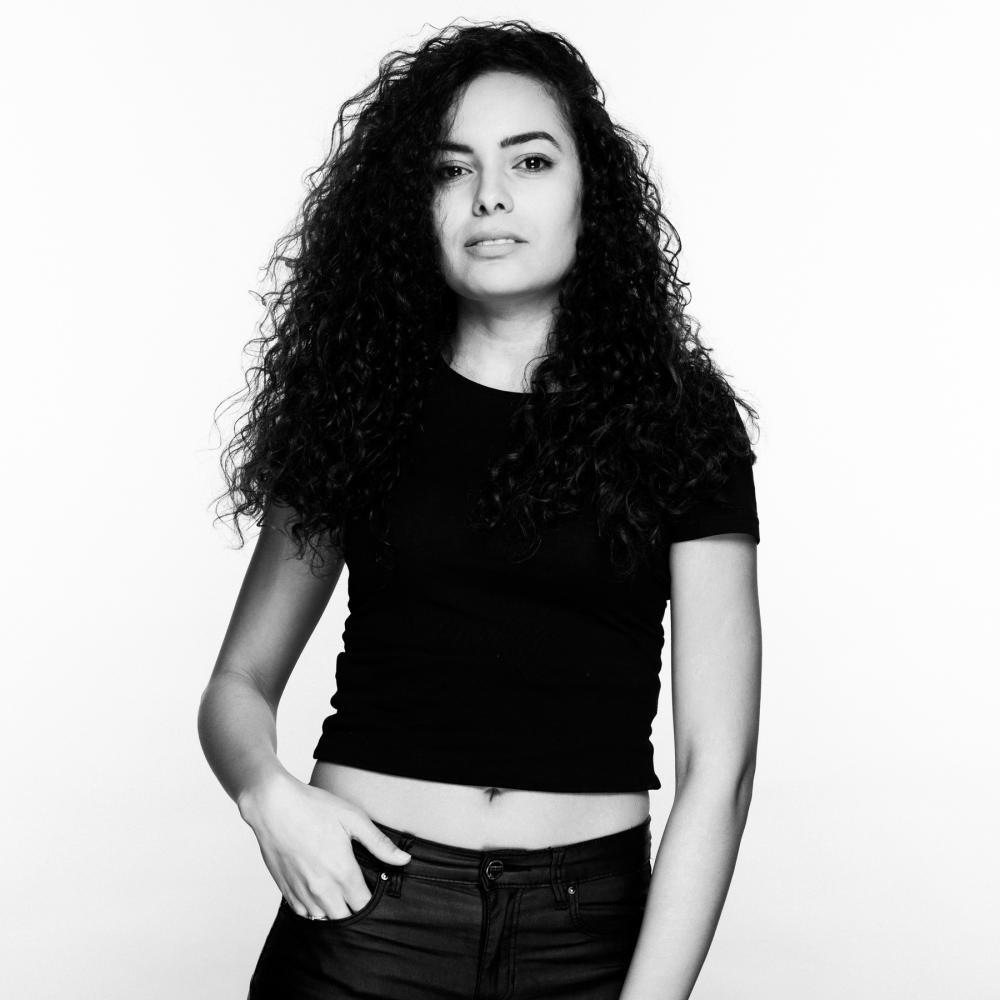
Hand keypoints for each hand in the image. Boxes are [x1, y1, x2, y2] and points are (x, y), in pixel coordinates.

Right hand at [239, 772, 411, 918]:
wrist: (273, 806)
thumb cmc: (314, 807)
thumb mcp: (354, 819)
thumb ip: (379, 844)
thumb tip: (403, 860)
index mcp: (342, 872)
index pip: (364, 906)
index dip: (373, 901)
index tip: (375, 889)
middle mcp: (322, 888)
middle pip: (345, 918)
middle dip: (355, 909)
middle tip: (359, 891)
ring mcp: (301, 891)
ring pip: (324, 918)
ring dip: (334, 910)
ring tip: (340, 893)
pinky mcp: (285, 889)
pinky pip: (304, 913)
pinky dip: (314, 908)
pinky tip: (320, 892)